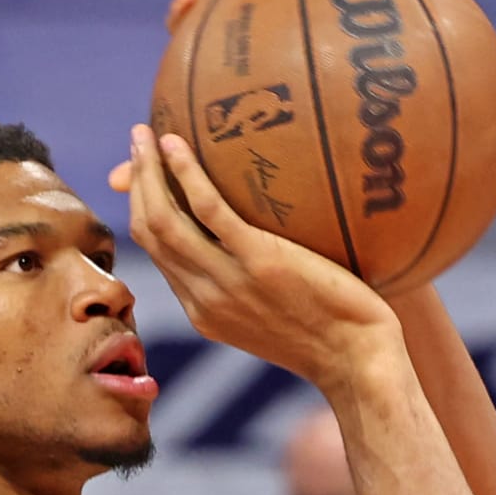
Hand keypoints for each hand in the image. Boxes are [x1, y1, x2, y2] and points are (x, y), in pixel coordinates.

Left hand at [110, 0, 342, 196]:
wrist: (311, 187)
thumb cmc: (252, 181)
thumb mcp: (211, 180)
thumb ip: (171, 175)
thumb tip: (119, 179)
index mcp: (213, 66)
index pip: (191, 29)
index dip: (186, 13)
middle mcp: (248, 41)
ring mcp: (289, 35)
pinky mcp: (330, 41)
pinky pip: (346, 16)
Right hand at [125, 123, 397, 388]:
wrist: (359, 361)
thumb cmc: (335, 336)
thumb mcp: (278, 317)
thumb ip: (255, 288)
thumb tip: (257, 253)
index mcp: (205, 311)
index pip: (158, 254)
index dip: (142, 208)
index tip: (143, 175)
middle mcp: (205, 298)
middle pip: (149, 232)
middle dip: (136, 182)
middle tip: (138, 140)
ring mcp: (228, 281)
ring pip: (163, 221)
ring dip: (146, 171)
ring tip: (144, 133)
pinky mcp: (258, 262)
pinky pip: (206, 210)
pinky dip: (183, 173)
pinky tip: (175, 143)